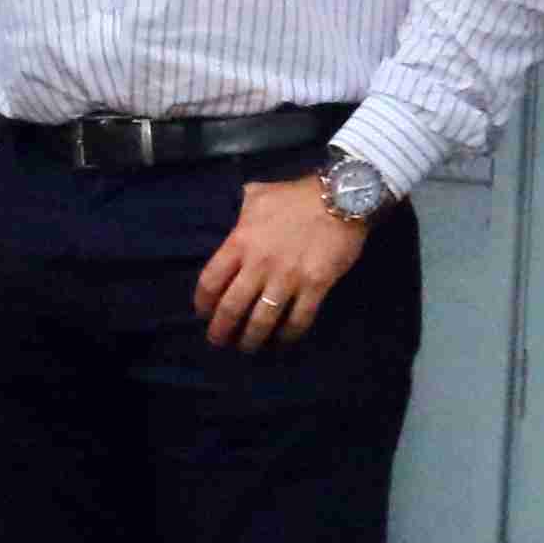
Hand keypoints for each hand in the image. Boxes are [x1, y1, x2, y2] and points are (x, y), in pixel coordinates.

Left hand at [191, 172, 366, 352]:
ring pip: (262, 320)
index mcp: (240, 242)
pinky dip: (289, 335)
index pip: (210, 281)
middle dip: (221, 330)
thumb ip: (242, 212)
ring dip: (252, 339)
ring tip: (247, 347)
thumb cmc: (296, 196)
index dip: (203, 303)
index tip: (202, 313)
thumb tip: (237, 216)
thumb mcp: (259, 195)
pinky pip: (298, 319)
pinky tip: (283, 341)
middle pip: (231, 307)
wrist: (341, 198)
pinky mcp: (315, 286)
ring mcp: (287, 278)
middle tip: (219, 340)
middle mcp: (259, 264)